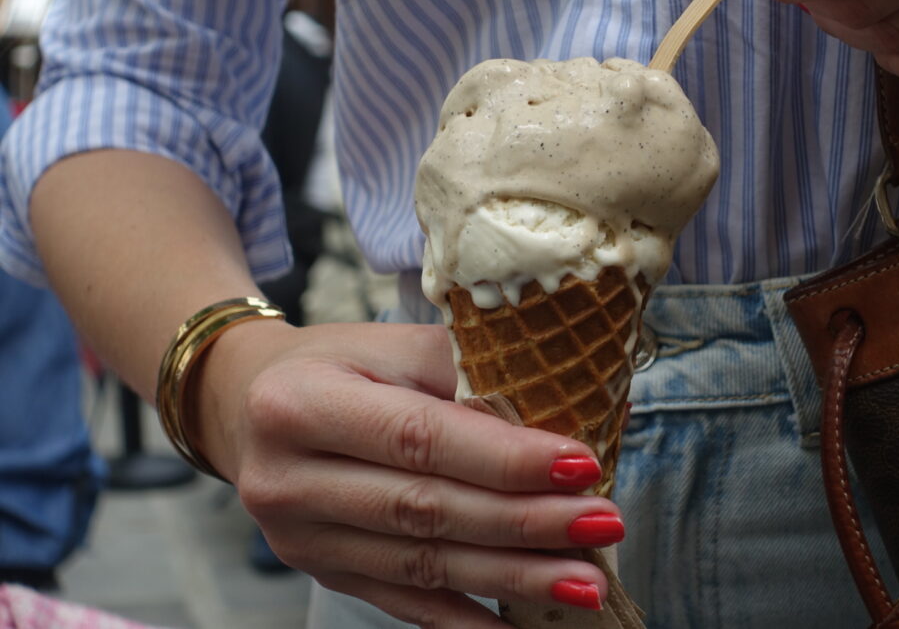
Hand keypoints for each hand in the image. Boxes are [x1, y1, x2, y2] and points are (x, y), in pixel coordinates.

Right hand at [195, 319, 620, 626]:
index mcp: (301, 403)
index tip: (581, 464)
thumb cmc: (337, 364)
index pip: (419, 438)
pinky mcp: (321, 571)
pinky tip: (521, 624)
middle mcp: (288, 479)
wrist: (247, 405)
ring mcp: (300, 538)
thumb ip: (468, 368)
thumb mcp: (389, 344)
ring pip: (422, 566)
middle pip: (425, 510)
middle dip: (526, 523)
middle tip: (604, 523)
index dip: (504, 458)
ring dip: (512, 578)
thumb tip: (567, 404)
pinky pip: (403, 602)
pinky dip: (466, 617)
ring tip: (586, 581)